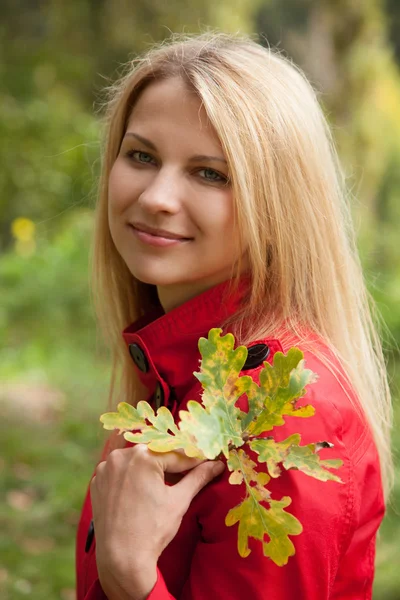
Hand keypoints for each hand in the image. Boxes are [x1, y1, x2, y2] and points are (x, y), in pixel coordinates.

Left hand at [90, 444, 224, 599]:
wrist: (120, 559)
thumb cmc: (152, 530)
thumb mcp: (179, 501)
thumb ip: (198, 477)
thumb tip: (217, 465)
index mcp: (143, 456)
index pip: (176, 455)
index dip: (194, 460)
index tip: (208, 461)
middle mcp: (121, 456)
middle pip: (155, 455)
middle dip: (172, 463)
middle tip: (190, 471)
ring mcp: (106, 468)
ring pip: (137, 461)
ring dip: (151, 468)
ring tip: (166, 482)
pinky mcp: (97, 481)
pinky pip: (121, 471)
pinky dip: (133, 476)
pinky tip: (143, 489)